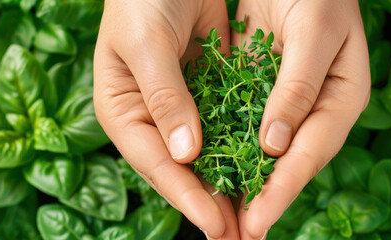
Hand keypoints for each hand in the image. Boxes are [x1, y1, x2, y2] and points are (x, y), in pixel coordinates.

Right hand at [93, 1, 239, 238]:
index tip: (216, 226)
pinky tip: (266, 168)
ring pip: (209, 153)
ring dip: (232, 182)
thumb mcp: (146, 44)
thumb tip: (188, 153)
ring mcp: (181, 105)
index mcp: (123, 111)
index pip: (157, 163)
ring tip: (257, 215)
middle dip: (212, 203)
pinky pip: (228, 123)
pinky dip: (244, 145)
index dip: (186, 197)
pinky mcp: (207, 88)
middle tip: (241, 237)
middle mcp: (151, 116)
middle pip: (184, 169)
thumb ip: (166, 97)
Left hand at [232, 1, 370, 238]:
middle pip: (287, 161)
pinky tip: (206, 169)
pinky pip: (245, 123)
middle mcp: (318, 105)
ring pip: (264, 149)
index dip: (282, 189)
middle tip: (235, 237)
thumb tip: (274, 145)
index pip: (310, 152)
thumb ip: (297, 87)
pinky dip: (227, 146)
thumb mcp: (315, 31)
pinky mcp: (263, 83)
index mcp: (343, 96)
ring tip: (219, 218)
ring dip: (242, 182)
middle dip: (261, 199)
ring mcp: (290, 97)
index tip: (255, 220)